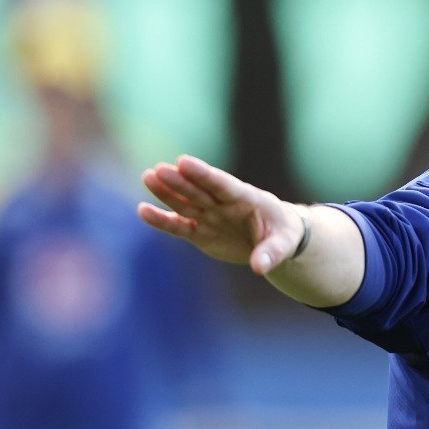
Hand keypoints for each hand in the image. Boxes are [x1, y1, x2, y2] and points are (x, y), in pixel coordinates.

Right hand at [138, 155, 302, 274]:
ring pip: (185, 203)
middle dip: (180, 182)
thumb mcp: (285, 244)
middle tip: (159, 169)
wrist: (275, 239)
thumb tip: (258, 267)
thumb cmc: (284, 234)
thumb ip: (271, 253)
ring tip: (148, 177)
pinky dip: (162, 221)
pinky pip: (179, 226)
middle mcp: (223, 204)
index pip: (223, 184)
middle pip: (199, 191)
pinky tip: (143, 211)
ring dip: (167, 193)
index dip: (203, 174)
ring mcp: (210, 216)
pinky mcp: (200, 232)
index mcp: (247, 198)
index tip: (183, 161)